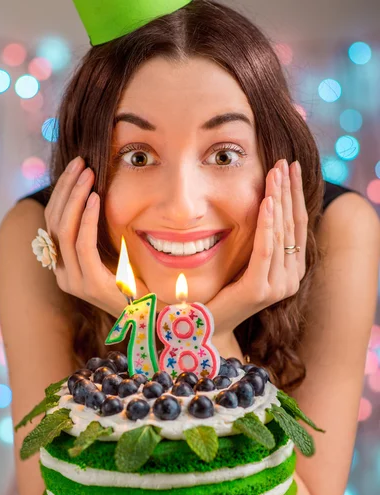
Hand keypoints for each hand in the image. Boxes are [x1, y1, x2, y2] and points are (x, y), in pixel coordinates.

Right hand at [44, 156, 149, 316]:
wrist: (155, 315)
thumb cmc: (138, 282)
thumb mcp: (114, 252)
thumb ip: (100, 233)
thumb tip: (97, 194)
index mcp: (66, 267)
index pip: (53, 223)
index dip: (62, 193)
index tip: (75, 169)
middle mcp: (64, 274)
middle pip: (54, 223)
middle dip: (66, 189)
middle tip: (79, 163)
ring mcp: (75, 281)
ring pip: (64, 230)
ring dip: (75, 197)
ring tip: (87, 174)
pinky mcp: (91, 284)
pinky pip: (82, 245)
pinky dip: (87, 219)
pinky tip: (96, 199)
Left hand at [206, 159, 307, 334]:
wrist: (206, 324)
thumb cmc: (222, 289)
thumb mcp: (246, 259)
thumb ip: (259, 239)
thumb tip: (264, 202)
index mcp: (291, 270)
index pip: (297, 225)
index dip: (294, 195)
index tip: (289, 168)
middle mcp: (290, 278)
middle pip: (293, 225)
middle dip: (288, 191)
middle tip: (283, 162)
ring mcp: (277, 286)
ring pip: (281, 233)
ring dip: (279, 199)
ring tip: (275, 173)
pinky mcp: (259, 290)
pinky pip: (265, 250)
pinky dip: (267, 224)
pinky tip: (267, 202)